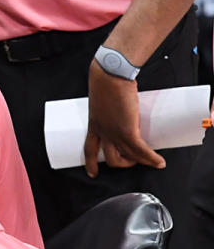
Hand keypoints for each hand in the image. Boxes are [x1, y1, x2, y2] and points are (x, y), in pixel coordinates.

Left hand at [84, 61, 165, 177]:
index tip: (92, 173)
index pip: (89, 150)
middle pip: (110, 159)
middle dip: (122, 164)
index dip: (90, 163)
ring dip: (139, 162)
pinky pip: (140, 151)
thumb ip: (109, 108)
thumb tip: (122, 107)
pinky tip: (159, 162)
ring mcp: (114, 133)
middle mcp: (102, 132)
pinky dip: (150, 158)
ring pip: (126, 157)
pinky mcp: (127, 130)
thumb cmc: (106, 82)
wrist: (110, 76)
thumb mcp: (101, 100)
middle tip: (132, 162)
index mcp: (93, 125)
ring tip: (149, 161)